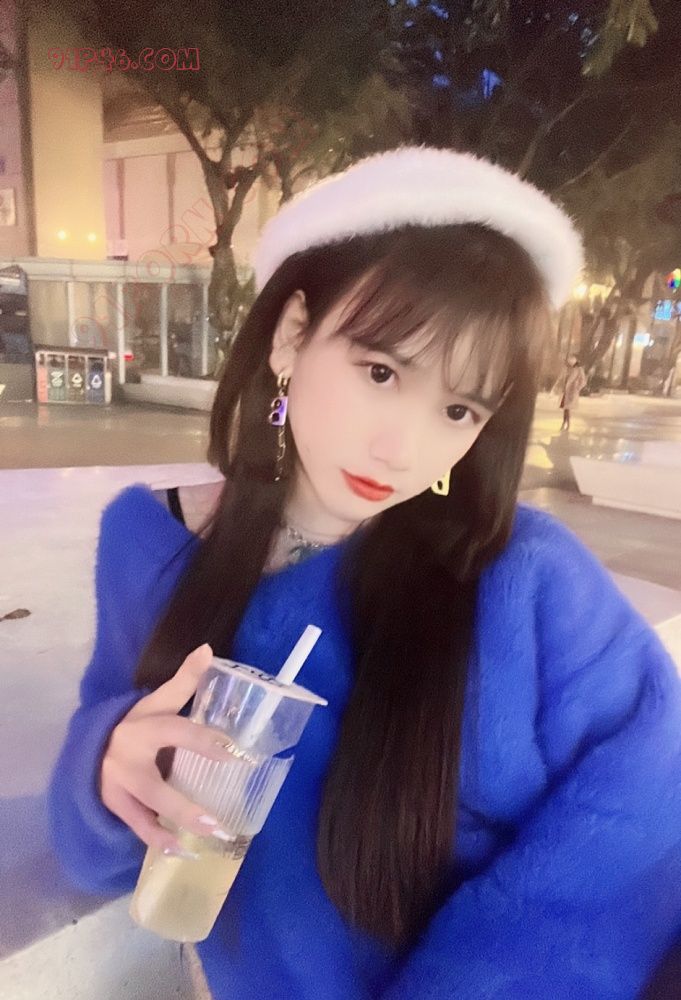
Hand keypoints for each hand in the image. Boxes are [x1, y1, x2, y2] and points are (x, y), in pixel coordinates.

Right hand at [100, 643, 242, 854]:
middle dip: (185, 807)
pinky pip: (136, 826)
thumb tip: (208, 649)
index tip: (235, 755)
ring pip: (144, 812)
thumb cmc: (136, 722)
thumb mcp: (157, 701)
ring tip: (205, 840)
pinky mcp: (113, 804)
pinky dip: (157, 839)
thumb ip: (184, 680)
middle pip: (155, 789)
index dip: (205, 743)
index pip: (177, 733)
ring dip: (173, 829)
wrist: (91, 746)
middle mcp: (125, 760)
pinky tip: (180, 851)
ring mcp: (115, 786)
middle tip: (217, 822)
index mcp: (142, 728)